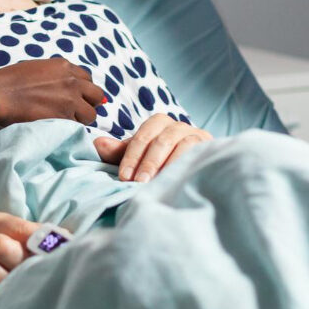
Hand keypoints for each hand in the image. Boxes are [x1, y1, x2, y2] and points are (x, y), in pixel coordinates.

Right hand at [0, 58, 104, 126]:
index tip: (75, 98)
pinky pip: (78, 127)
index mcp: (65, 66)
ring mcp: (70, 100)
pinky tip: (57, 127)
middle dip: (88, 103)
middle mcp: (72, 81)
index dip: (83, 90)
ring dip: (80, 118)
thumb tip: (72, 87)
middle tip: (74, 111)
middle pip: (96, 95)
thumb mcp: (40, 68)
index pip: (88, 79)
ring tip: (63, 121)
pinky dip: (70, 129)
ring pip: (90, 114)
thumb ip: (58, 76)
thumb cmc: (12, 80)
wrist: (0, 93)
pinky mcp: (65, 118)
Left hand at [93, 113, 211, 182]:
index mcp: (159, 123)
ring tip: (156, 185)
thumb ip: (120, 152)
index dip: (132, 156)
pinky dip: (188, 167)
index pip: (143, 135)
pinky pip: (200, 155)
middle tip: (138, 183)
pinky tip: (180, 182)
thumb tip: (96, 144)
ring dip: (168, 166)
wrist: (196, 169)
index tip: (124, 177)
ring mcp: (198, 136)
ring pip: (182, 147)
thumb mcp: (139, 157)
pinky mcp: (212, 149)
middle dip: (148, 163)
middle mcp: (179, 126)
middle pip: (162, 141)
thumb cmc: (160, 162)